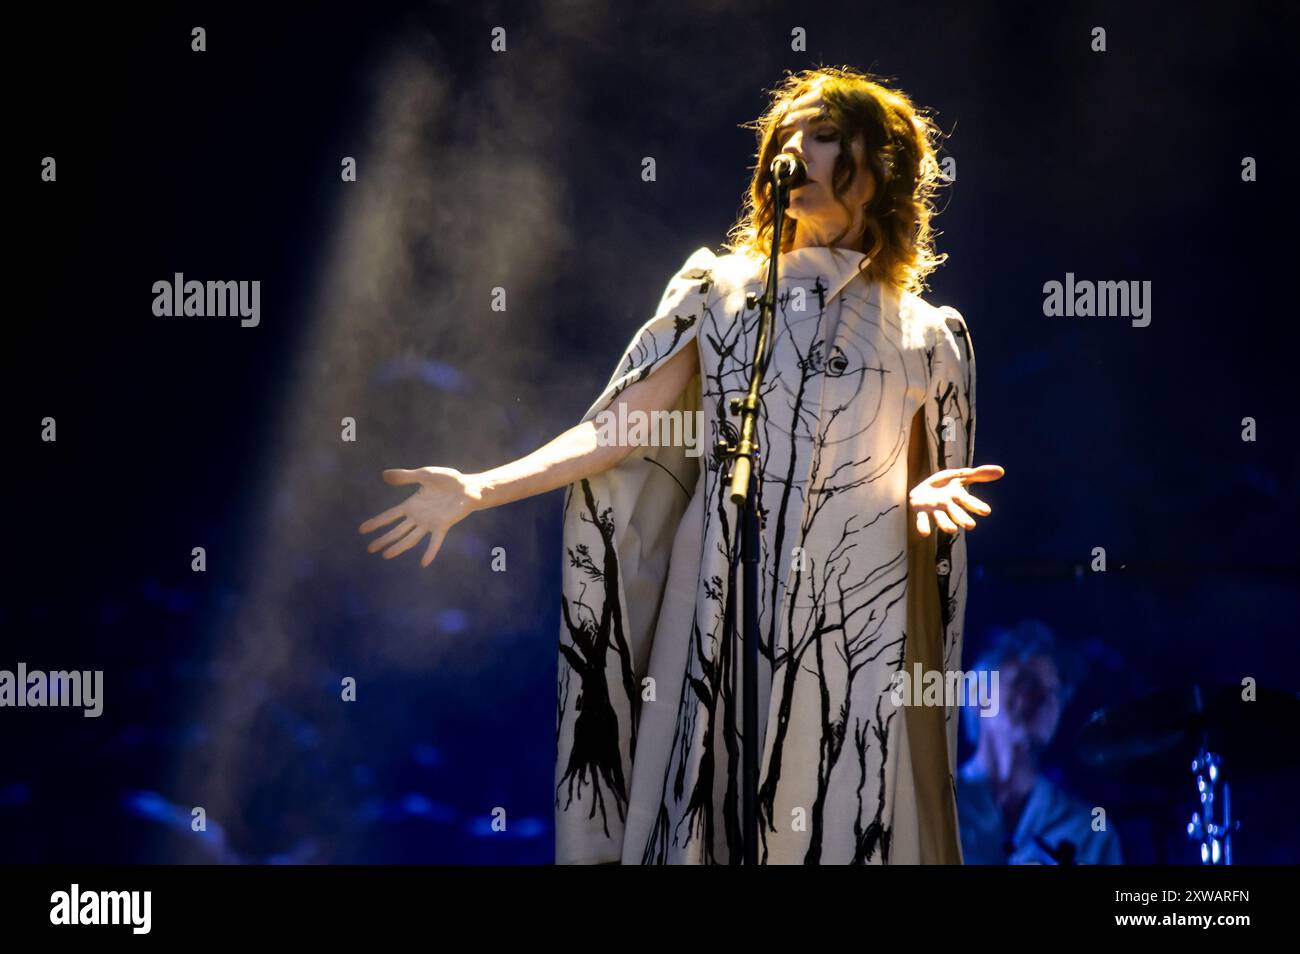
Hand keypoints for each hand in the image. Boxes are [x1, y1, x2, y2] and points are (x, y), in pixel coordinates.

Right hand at [358, 467, 482, 566]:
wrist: (468, 486)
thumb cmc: (447, 480)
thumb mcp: (424, 475)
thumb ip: (405, 476)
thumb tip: (384, 475)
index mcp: (412, 505)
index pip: (390, 516)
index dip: (376, 522)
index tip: (362, 530)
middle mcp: (418, 517)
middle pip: (397, 531)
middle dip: (383, 539)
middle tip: (370, 549)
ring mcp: (430, 523)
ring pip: (410, 538)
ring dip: (399, 547)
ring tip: (386, 555)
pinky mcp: (443, 526)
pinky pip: (435, 541)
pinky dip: (430, 552)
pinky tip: (424, 563)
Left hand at [909, 464, 1003, 537]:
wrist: (921, 490)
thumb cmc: (944, 485)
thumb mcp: (960, 476)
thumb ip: (978, 474)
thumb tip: (1002, 471)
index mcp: (957, 496)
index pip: (969, 501)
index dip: (976, 506)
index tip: (986, 511)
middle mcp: (947, 506)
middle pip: (956, 513)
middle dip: (963, 518)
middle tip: (971, 525)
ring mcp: (934, 510)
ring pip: (941, 519)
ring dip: (946, 524)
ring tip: (952, 530)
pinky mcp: (920, 512)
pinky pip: (921, 520)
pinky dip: (923, 526)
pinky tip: (925, 533)